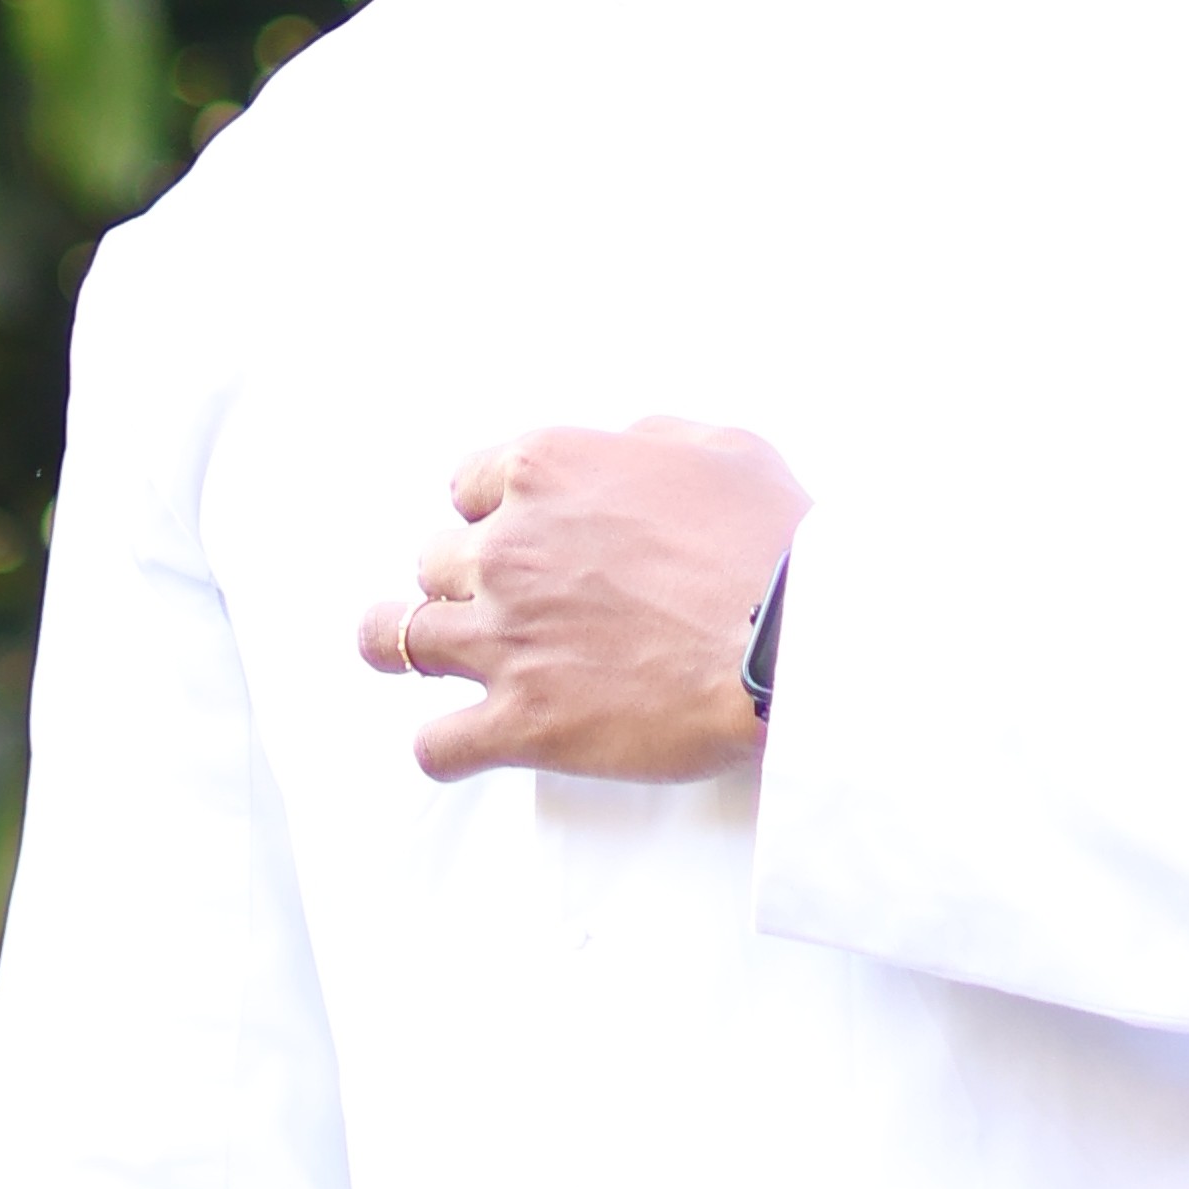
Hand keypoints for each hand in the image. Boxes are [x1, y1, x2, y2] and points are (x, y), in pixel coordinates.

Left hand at [359, 420, 806, 783]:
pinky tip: (462, 746)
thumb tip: (622, 447)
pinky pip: (436, 746)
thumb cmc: (772, 541)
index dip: (490, 512)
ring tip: (414, 655)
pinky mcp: (521, 721)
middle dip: (464, 579)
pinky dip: (445, 749)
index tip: (511, 535)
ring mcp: (506, 636)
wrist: (794, 642)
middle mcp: (508, 547)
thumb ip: (649, 440)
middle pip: (434, 558)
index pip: (468, 485)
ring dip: (402, 644)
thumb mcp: (719, 447)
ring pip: (395, 637)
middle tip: (503, 602)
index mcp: (547, 470)